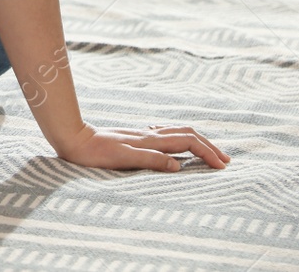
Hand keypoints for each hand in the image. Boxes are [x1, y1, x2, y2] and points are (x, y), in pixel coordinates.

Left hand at [53, 122, 229, 171]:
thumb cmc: (95, 153)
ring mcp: (142, 133)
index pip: (188, 143)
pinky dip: (180, 137)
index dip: (207, 153)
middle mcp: (149, 134)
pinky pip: (165, 133)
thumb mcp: (123, 158)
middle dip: (209, 146)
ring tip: (209, 152)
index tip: (222, 166)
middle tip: (225, 160)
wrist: (73, 138)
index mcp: (150, 140)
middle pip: (188, 134)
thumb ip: (151, 160)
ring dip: (197, 141)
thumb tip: (178, 167)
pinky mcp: (135, 136)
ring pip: (178, 132)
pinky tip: (176, 143)